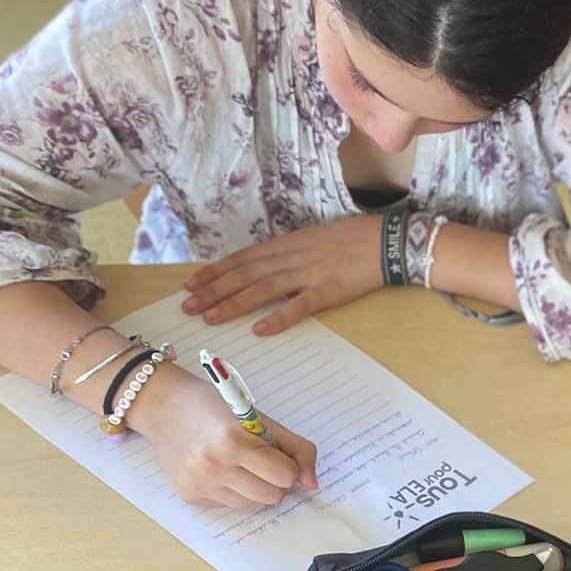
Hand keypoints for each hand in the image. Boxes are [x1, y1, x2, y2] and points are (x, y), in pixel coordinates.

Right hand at [130, 367, 318, 510]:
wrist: (166, 408)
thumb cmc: (217, 410)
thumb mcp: (261, 420)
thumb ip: (297, 450)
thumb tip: (312, 484)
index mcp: (231, 442)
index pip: (285, 476)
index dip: (287, 465)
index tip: (275, 454)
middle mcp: (211, 466)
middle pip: (273, 496)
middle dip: (275, 481)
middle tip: (261, 462)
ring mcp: (198, 484)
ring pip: (254, 506)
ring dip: (257, 490)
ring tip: (242, 467)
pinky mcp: (189, 496)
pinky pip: (231, 506)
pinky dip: (234, 493)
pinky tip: (220, 471)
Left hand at [183, 216, 385, 335]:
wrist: (382, 241)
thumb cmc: (348, 242)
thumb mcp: (310, 242)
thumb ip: (286, 255)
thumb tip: (263, 269)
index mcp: (284, 246)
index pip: (240, 259)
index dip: (214, 272)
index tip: (190, 285)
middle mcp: (289, 258)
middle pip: (243, 275)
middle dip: (213, 290)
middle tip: (188, 307)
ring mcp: (308, 274)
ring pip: (262, 289)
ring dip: (234, 303)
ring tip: (211, 318)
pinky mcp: (328, 291)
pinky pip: (298, 306)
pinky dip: (278, 318)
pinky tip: (260, 329)